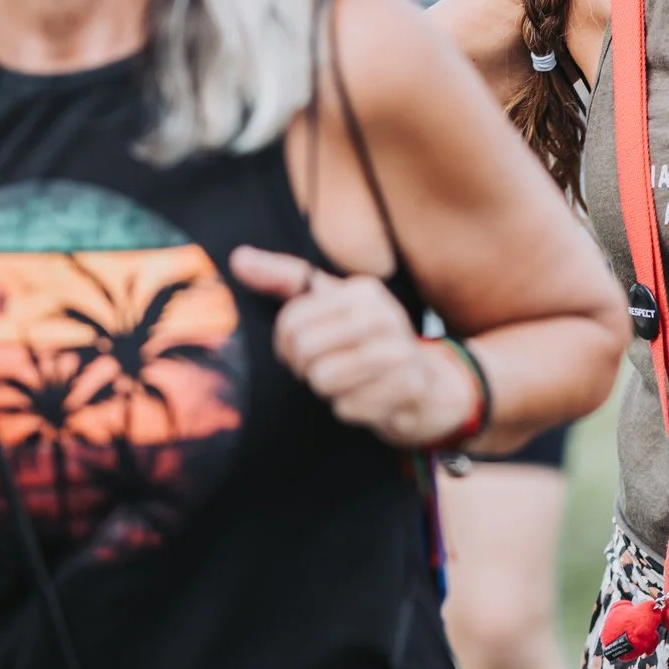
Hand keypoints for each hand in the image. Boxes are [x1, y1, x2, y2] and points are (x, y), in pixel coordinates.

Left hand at [229, 245, 477, 446]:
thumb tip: (238, 259)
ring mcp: (400, 351)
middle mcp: (385, 315)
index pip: (292, 321)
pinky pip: (346, 408)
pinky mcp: (408, 388)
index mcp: (363, 290)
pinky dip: (350, 409)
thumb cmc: (369, 341)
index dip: (286, 345)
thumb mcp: (331, 303)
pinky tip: (369, 398)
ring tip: (349, 381)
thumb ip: (284, 279)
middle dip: (306, 369)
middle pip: (305, 351)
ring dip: (328, 389)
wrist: (430, 385)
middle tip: (324, 369)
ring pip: (323, 380)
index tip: (303, 350)